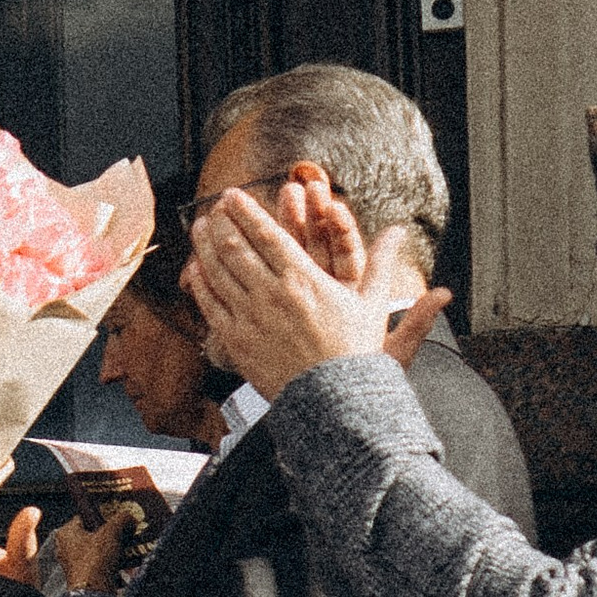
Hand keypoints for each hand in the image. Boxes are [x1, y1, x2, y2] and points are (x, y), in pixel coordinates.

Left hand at [53, 508, 136, 594]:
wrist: (94, 592)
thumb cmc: (94, 561)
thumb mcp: (111, 532)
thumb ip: (121, 520)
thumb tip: (129, 516)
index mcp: (66, 533)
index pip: (84, 517)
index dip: (102, 515)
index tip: (116, 517)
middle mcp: (66, 548)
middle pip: (93, 534)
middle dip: (111, 534)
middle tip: (125, 531)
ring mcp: (74, 564)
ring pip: (97, 550)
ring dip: (114, 548)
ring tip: (128, 546)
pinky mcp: (84, 576)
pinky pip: (100, 564)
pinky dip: (112, 562)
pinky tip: (125, 561)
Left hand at [185, 188, 446, 396]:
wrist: (334, 401)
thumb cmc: (355, 354)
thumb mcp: (373, 304)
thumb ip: (383, 263)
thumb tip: (399, 233)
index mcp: (304, 279)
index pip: (267, 234)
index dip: (246, 211)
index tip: (233, 195)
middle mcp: (272, 294)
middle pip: (236, 247)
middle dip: (222, 223)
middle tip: (213, 208)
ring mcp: (250, 317)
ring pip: (218, 272)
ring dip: (206, 246)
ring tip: (200, 228)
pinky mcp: (236, 341)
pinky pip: (211, 305)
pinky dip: (202, 283)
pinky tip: (196, 269)